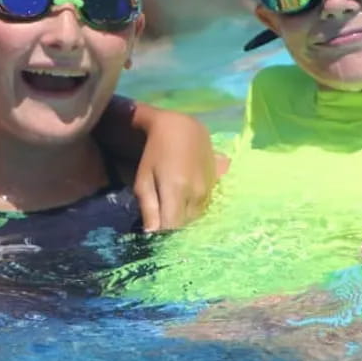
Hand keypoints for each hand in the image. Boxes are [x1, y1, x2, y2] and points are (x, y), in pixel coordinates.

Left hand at [134, 109, 215, 231]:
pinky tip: (187, 186)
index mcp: (177, 190)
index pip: (171, 226)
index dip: (160, 226)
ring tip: (173, 193)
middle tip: (161, 203)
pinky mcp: (218, 182)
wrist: (182, 127)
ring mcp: (211, 188)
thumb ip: (148, 207)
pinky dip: (194, 201)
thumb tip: (152, 232)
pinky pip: (204, 202)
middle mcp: (198, 192)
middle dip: (171, 219)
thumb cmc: (155, 152)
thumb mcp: (143, 178)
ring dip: (183, 211)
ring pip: (195, 214)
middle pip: (184, 222)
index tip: (153, 218)